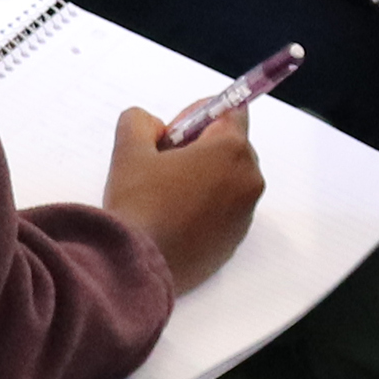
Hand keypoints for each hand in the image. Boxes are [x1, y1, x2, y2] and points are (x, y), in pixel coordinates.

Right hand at [102, 102, 263, 292]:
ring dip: (202, 178)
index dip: (199, 116)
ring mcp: (244, 215)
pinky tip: (173, 218)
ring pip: (227, 179)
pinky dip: (205, 207)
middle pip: (230, 146)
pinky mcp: (235, 241)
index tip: (173, 135)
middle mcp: (248, 181)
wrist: (137, 267)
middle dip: (200, 148)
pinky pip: (225, 210)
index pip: (231, 111)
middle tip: (163, 164)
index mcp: (231, 151)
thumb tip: (155, 127)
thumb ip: (141, 121)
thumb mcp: (130, 149)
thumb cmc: (139, 206)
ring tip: (165, 195)